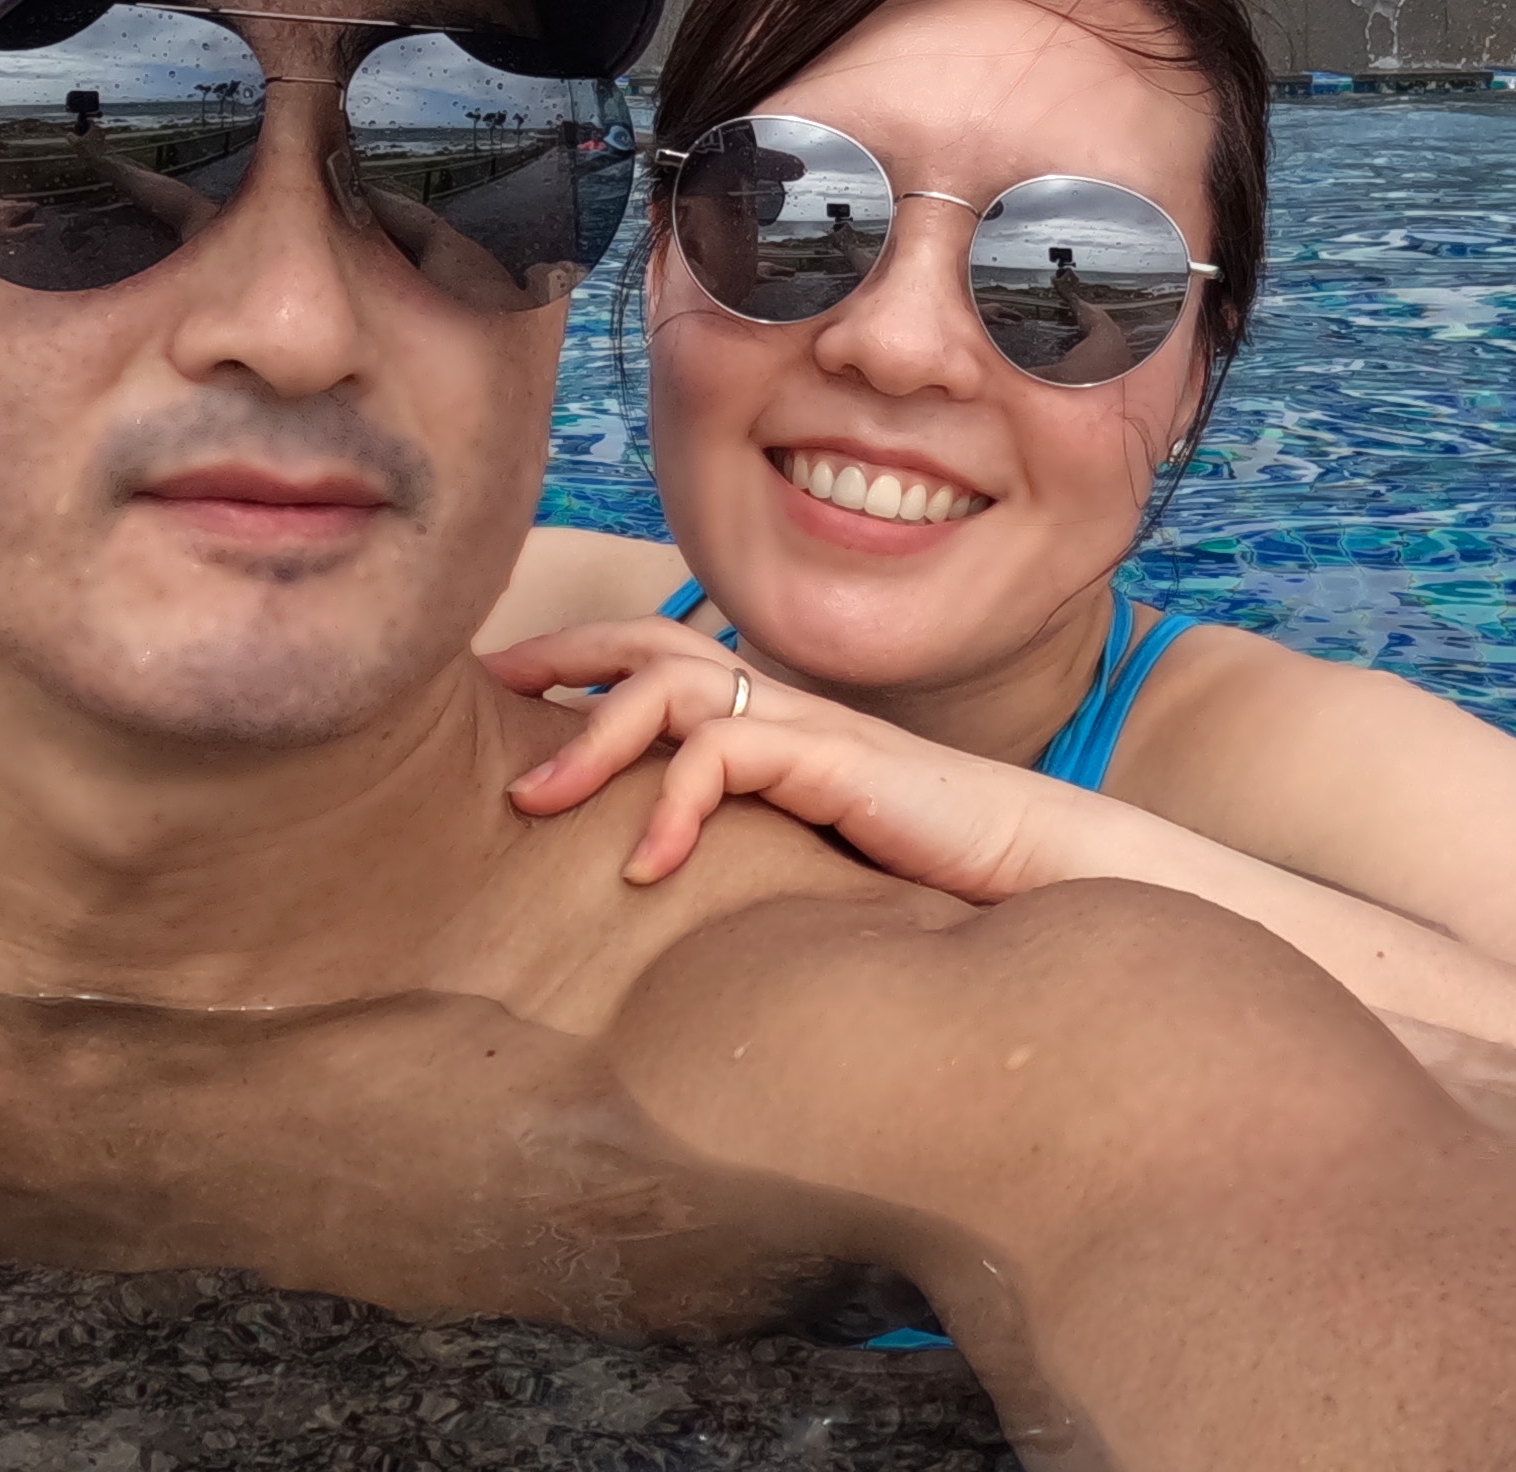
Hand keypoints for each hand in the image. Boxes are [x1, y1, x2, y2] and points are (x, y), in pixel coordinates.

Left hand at [483, 619, 1068, 897]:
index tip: (498, 688)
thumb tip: (643, 876)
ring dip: (591, 738)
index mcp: (771, 713)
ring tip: (534, 802)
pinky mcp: (834, 762)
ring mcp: (807, 726)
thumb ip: (740, 834)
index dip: (575, 659)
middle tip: (481, 688)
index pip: (658, 655)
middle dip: (558, 655)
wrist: (1034, 867)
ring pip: (673, 686)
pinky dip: (672, 804)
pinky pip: (728, 752)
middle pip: (650, 639)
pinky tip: (644, 868)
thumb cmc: (920, 865)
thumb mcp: (804, 844)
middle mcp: (781, 702)